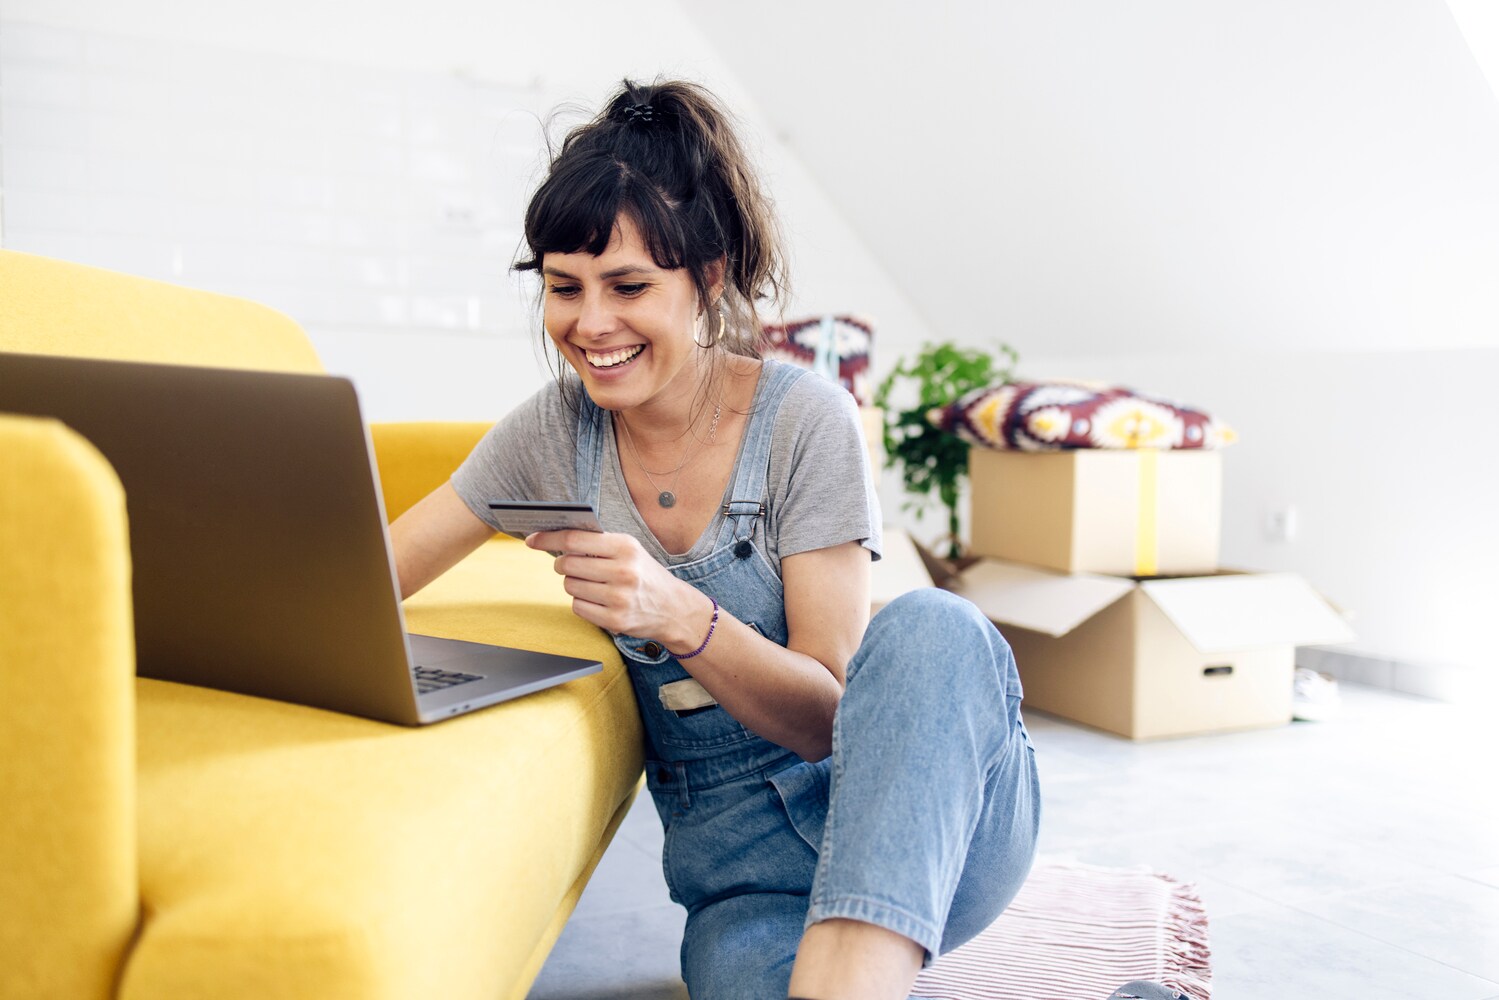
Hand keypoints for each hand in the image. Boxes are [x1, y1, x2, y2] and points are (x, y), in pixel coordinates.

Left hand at [525, 529, 705, 647]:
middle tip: (571, 565)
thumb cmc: (644, 574)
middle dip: (563, 564)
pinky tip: (597, 599)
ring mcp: (619, 598)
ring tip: (592, 583)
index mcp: (625, 547)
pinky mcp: (615, 620)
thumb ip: (597, 543)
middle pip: (567, 564)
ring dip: (573, 584)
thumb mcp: (629, 550)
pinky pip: (577, 607)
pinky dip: (581, 602)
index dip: (548, 538)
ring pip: (569, 586)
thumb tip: (555, 538)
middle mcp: (623, 571)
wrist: (673, 608)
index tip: (532, 539)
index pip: (574, 540)